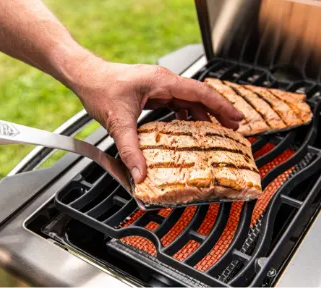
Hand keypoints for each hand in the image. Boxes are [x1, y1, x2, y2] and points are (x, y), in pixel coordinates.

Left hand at [67, 56, 242, 182]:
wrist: (86, 77)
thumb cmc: (100, 89)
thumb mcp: (118, 122)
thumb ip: (130, 150)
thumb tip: (140, 173)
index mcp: (161, 82)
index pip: (200, 92)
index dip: (221, 106)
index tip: (236, 117)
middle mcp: (163, 82)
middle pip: (199, 96)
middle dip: (217, 111)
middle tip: (233, 127)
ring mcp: (158, 86)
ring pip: (189, 99)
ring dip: (202, 114)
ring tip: (214, 129)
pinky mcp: (152, 92)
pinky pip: (176, 102)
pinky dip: (186, 114)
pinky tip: (187, 126)